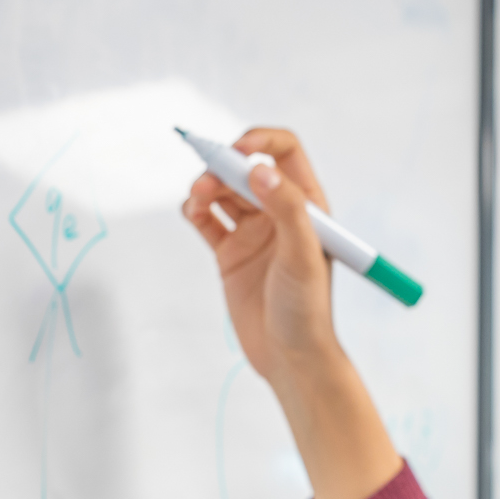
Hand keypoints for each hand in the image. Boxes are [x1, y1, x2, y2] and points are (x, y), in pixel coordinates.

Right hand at [180, 128, 400, 498]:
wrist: (290, 358)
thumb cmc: (307, 310)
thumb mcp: (303, 255)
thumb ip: (286, 208)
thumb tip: (260, 170)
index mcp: (306, 205)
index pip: (282, 151)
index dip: (258, 140)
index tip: (236, 149)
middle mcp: (279, 213)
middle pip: (244, 169)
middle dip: (222, 166)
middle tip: (204, 179)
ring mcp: (253, 233)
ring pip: (222, 192)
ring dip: (205, 186)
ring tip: (196, 200)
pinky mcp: (230, 254)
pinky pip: (207, 219)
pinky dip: (195, 210)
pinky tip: (192, 213)